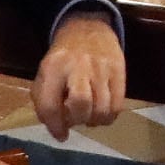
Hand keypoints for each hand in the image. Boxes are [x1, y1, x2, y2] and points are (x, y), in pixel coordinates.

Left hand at [31, 13, 125, 136]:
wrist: (87, 29)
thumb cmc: (62, 59)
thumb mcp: (45, 75)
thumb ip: (45, 101)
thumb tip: (59, 129)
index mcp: (53, 68)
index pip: (50, 105)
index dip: (55, 126)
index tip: (61, 135)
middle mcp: (78, 67)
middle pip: (81, 103)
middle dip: (78, 120)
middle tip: (76, 120)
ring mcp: (101, 68)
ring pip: (103, 108)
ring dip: (95, 121)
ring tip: (89, 117)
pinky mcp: (119, 71)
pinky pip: (118, 105)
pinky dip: (109, 116)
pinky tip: (102, 112)